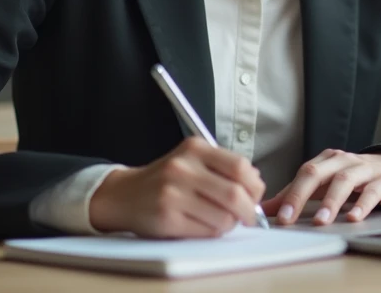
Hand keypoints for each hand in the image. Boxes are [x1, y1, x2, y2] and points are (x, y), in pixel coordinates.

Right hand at [88, 136, 265, 237]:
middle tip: (249, 217)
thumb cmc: (166, 179)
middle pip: (235, 194)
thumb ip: (223, 166)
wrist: (124, 194)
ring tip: (223, 220)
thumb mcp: (192, 160)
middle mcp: (183, 168)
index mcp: (195, 148)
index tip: (256, 196)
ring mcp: (173, 194)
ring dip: (231, 224)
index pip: (240, 167)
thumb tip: (256, 181)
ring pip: (223, 217)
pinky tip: (206, 226)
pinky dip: (214, 232)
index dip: (255, 186)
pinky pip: (206, 231)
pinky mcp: (167, 218)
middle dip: (249, 210)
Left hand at [263, 149, 380, 225]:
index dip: (287, 194)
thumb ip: (299, 194)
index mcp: (327, 160)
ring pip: (344, 181)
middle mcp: (344, 161)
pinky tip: (354, 218)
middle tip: (287, 218)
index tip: (273, 216)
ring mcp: (365, 170)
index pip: (302, 174)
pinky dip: (362, 204)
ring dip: (330, 202)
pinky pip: (372, 191)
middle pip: (317, 173)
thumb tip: (268, 209)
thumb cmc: (359, 178)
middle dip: (299, 196)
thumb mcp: (328, 183)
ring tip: (320, 221)